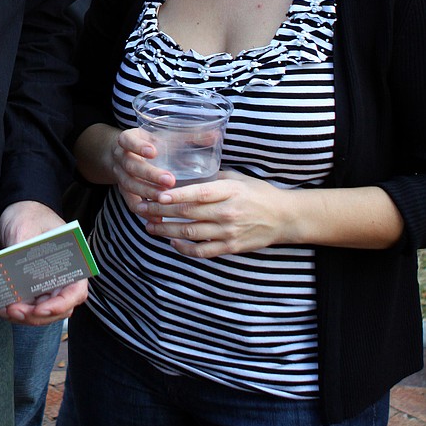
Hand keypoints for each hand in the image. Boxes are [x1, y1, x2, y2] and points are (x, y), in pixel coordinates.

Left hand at [0, 200, 88, 325]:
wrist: (17, 209)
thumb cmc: (29, 214)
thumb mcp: (26, 227)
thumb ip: (26, 251)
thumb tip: (24, 277)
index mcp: (72, 261)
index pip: (75, 292)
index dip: (60, 305)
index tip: (40, 309)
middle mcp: (62, 277)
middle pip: (58, 308)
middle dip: (37, 315)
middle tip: (14, 310)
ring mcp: (47, 284)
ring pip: (42, 312)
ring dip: (25, 316)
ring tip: (5, 309)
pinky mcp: (32, 287)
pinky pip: (28, 305)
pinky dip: (16, 310)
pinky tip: (1, 306)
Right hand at [109, 127, 179, 212]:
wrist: (124, 155)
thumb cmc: (151, 143)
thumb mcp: (162, 135)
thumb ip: (186, 135)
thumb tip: (215, 135)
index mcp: (128, 140)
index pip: (127, 140)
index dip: (138, 146)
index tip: (153, 151)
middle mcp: (121, 157)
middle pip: (131, 166)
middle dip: (150, 174)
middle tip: (170, 180)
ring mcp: (120, 176)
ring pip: (130, 186)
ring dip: (147, 193)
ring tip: (165, 199)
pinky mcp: (124, 192)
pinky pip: (131, 203)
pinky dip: (143, 211)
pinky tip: (158, 218)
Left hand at [138, 170, 293, 257]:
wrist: (284, 218)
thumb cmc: (259, 193)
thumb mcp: (237, 178)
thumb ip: (213, 178)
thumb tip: (186, 174)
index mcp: (229, 191)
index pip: (198, 193)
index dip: (176, 195)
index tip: (157, 195)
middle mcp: (227, 212)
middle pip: (188, 213)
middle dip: (162, 212)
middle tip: (143, 209)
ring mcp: (228, 232)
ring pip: (191, 233)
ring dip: (167, 230)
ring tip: (150, 226)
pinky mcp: (230, 248)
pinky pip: (202, 251)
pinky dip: (185, 249)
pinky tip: (173, 242)